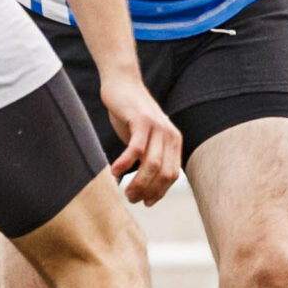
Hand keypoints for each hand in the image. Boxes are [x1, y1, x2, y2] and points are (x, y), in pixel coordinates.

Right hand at [100, 75, 183, 204]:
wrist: (123, 85)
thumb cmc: (130, 116)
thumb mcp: (145, 139)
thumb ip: (147, 158)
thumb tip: (143, 188)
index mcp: (173, 142)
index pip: (171, 175)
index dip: (159, 192)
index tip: (145, 202)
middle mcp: (169, 135)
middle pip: (163, 173)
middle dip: (148, 191)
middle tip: (130, 198)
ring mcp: (157, 127)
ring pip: (152, 164)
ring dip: (138, 182)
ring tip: (124, 191)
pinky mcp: (141, 120)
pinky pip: (136, 148)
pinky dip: (126, 163)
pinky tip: (114, 172)